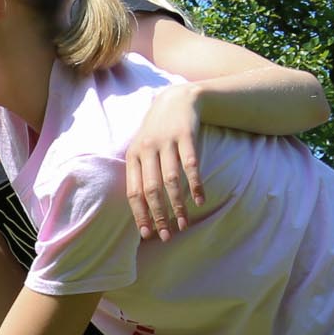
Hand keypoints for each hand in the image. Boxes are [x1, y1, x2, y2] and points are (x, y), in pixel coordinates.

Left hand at [125, 83, 206, 240]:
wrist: (177, 99)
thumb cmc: (157, 131)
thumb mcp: (142, 149)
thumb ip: (140, 174)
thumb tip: (141, 210)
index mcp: (133, 155)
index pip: (133, 191)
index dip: (140, 214)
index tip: (147, 234)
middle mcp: (147, 149)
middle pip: (151, 189)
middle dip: (159, 215)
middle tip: (167, 235)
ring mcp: (167, 141)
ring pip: (171, 180)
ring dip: (178, 205)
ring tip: (184, 223)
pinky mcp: (186, 135)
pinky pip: (191, 165)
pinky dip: (195, 184)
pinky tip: (200, 200)